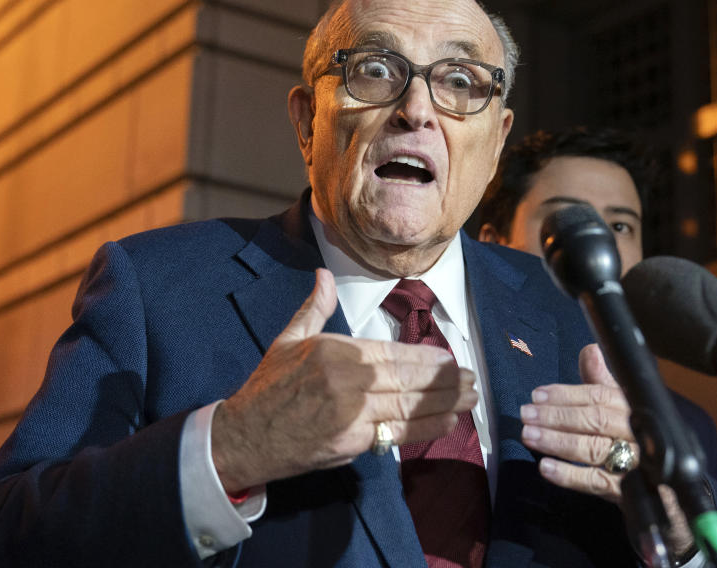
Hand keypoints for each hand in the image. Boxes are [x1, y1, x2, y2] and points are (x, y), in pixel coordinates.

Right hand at [211, 268, 476, 491]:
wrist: (244, 434)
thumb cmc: (269, 386)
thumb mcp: (289, 339)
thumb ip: (315, 308)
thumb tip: (323, 274)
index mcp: (338, 351)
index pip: (394, 353)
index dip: (426, 358)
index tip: (450, 360)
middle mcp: (349, 380)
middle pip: (408, 379)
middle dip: (444, 381)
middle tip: (472, 379)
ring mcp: (352, 413)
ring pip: (409, 406)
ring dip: (445, 403)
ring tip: (469, 398)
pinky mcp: (352, 442)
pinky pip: (397, 434)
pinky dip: (426, 428)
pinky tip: (448, 422)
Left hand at [520, 343, 694, 555]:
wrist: (669, 493)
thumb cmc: (638, 442)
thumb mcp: (624, 410)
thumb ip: (603, 382)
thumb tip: (590, 349)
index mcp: (636, 408)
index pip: (599, 396)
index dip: (567, 394)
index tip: (537, 394)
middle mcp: (638, 433)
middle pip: (595, 420)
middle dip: (557, 416)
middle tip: (527, 414)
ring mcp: (636, 464)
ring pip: (593, 449)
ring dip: (557, 442)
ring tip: (529, 436)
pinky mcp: (630, 492)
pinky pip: (597, 482)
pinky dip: (569, 475)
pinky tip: (546, 468)